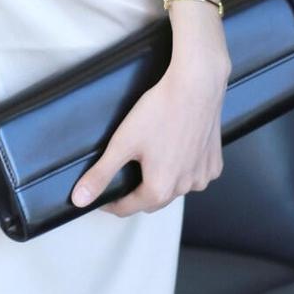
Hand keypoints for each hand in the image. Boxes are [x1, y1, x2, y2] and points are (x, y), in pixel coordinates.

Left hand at [69, 44, 229, 216]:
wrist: (196, 85)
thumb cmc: (161, 109)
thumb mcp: (122, 142)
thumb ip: (100, 174)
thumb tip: (80, 198)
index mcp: (160, 188)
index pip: (127, 208)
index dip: (110, 202)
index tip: (102, 195)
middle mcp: (185, 188)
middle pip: (153, 200)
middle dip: (136, 192)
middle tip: (123, 174)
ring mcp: (202, 176)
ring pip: (175, 188)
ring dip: (162, 180)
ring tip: (150, 159)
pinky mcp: (214, 163)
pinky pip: (194, 174)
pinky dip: (184, 169)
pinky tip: (176, 151)